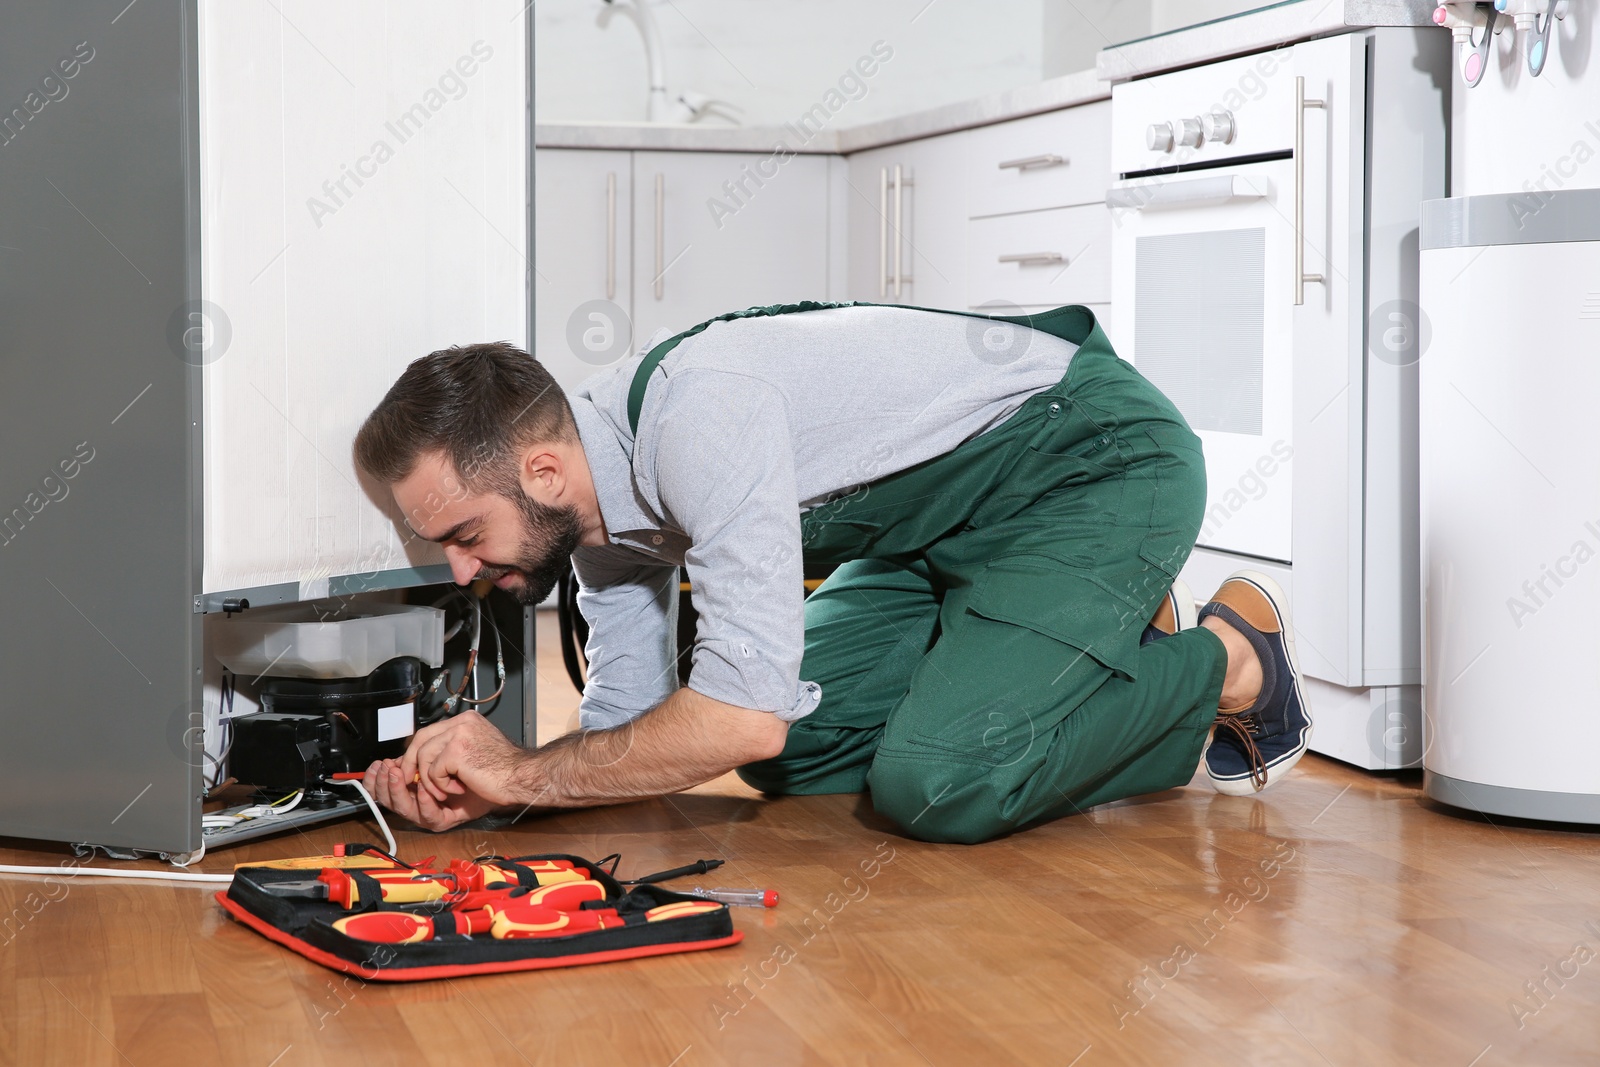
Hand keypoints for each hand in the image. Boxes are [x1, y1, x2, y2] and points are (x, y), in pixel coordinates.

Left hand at [362, 712, 534, 831]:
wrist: (521, 778)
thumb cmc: (502, 773)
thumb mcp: (471, 758)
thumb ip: (448, 754)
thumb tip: (418, 764)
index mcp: (465, 721)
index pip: (429, 732)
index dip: (415, 752)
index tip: (409, 769)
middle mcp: (461, 723)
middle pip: (419, 739)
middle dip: (409, 763)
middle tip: (410, 781)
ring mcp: (458, 734)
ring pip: (423, 756)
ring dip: (430, 780)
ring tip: (447, 789)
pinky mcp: (456, 750)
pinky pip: (433, 771)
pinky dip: (441, 785)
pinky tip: (459, 788)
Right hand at [363, 757, 496, 831]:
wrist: (500, 779)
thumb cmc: (472, 768)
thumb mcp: (441, 756)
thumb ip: (418, 758)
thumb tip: (395, 756)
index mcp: (412, 789)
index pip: (385, 789)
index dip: (376, 779)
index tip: (377, 764)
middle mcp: (418, 804)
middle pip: (390, 801)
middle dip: (384, 783)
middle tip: (387, 768)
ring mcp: (430, 814)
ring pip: (405, 809)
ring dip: (399, 791)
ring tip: (399, 775)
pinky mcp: (444, 821)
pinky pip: (429, 815)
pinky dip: (424, 802)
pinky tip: (424, 789)